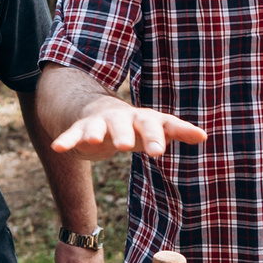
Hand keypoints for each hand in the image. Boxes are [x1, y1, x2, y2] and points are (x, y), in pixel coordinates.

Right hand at [50, 103, 207, 160]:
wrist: (100, 110)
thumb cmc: (136, 124)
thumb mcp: (156, 127)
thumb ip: (177, 131)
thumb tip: (204, 135)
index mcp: (142, 118)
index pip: (153, 124)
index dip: (155, 137)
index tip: (159, 152)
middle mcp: (121, 117)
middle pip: (123, 124)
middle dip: (124, 134)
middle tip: (126, 146)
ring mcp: (100, 122)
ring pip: (97, 127)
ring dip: (96, 133)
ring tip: (95, 142)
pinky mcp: (81, 128)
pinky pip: (73, 134)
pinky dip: (66, 140)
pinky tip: (58, 148)